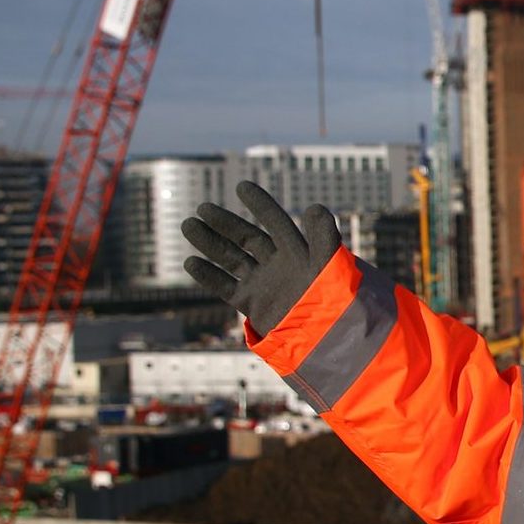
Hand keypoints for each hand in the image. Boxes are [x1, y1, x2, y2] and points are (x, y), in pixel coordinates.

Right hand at [181, 180, 340, 338]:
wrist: (326, 337)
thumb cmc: (335, 302)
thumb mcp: (331, 265)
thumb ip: (324, 238)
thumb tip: (314, 207)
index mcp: (299, 252)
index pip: (276, 222)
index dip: (260, 205)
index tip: (242, 186)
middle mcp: (280, 265)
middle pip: (247, 238)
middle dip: (226, 222)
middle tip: (203, 208)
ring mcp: (265, 284)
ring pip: (232, 258)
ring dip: (210, 243)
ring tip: (188, 225)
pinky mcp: (254, 304)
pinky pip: (227, 287)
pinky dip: (209, 276)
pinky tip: (191, 262)